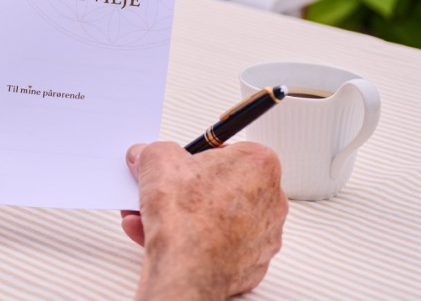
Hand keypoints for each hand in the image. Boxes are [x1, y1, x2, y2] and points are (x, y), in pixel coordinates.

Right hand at [122, 142, 285, 299]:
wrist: (187, 270)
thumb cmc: (187, 218)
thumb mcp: (157, 160)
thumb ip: (154, 151)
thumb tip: (149, 156)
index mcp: (260, 165)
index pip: (228, 149)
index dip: (196, 156)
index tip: (177, 163)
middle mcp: (271, 201)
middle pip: (222, 185)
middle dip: (188, 188)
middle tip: (162, 188)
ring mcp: (264, 236)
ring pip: (218, 218)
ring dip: (184, 215)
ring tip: (151, 215)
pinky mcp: (251, 263)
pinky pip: (219, 245)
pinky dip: (193, 240)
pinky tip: (162, 236)